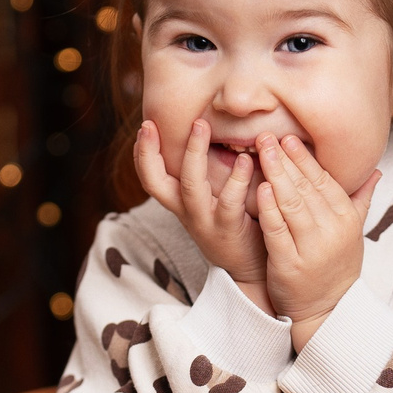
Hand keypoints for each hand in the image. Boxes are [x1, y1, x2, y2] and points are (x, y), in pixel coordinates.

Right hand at [135, 118, 265, 308]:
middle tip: (150, 122)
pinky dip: (236, 178)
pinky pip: (229, 201)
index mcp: (179, 203)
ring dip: (193, 153)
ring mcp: (204, 221)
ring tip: (200, 125)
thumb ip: (206, 175)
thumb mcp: (211, 201)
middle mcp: (186, 212)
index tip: (144, 127)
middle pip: (157, 181)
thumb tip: (207, 135)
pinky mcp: (228, 229)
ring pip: (190, 185)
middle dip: (151, 151)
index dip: (141, 154)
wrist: (250, 270)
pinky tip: (244, 159)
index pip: (150, 178)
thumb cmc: (234, 225)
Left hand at [254, 134, 377, 349]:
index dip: (305, 158)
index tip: (288, 138)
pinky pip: (278, 230)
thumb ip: (361, 199)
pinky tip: (259, 189)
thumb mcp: (354, 232)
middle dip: (285, 160)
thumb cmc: (337, 266)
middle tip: (266, 137)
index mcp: (347, 218)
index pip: (324, 180)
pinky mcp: (290, 264)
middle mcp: (332, 231)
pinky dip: (269, 209)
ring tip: (261, 153)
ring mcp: (312, 248)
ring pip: (292, 204)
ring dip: (275, 176)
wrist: (328, 310)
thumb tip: (376, 171)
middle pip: (306, 187)